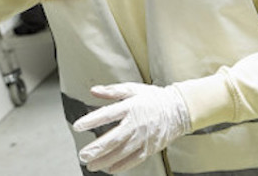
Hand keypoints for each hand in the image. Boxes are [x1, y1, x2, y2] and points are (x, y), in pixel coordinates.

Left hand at [73, 82, 190, 173]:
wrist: (179, 109)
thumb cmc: (153, 98)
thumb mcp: (132, 89)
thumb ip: (112, 91)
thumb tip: (93, 91)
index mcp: (130, 107)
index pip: (107, 114)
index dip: (92, 121)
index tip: (77, 126)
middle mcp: (136, 123)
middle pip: (114, 138)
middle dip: (97, 148)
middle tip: (83, 155)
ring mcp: (144, 137)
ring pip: (122, 152)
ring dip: (105, 160)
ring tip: (91, 165)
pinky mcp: (150, 147)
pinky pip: (135, 159)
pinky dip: (122, 165)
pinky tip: (110, 169)